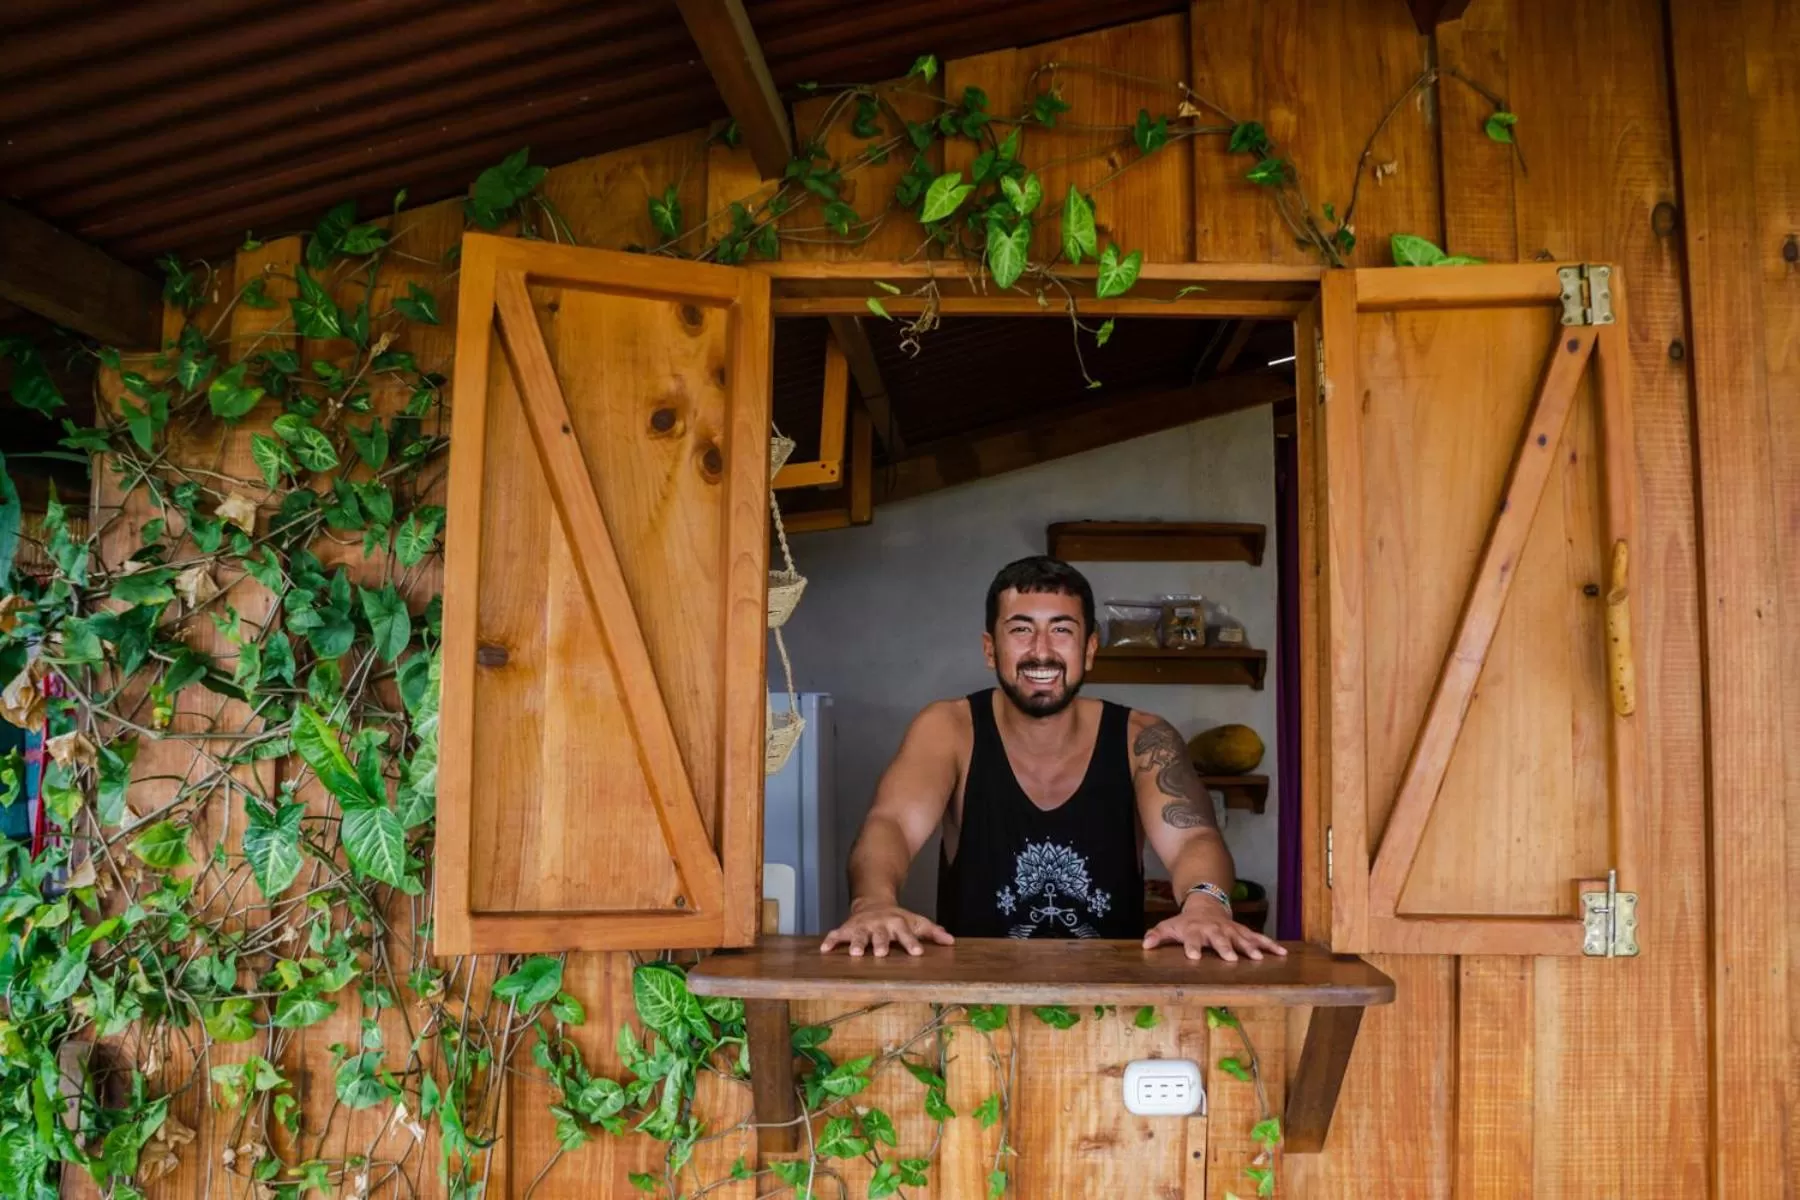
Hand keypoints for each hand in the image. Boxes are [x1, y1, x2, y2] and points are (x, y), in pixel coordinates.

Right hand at [820, 902, 953, 956]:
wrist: (873, 901)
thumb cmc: (898, 918)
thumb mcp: (916, 921)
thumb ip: (932, 932)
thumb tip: (951, 942)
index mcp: (897, 923)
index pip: (907, 934)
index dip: (912, 943)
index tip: (917, 953)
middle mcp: (879, 924)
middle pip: (881, 935)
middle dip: (881, 944)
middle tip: (881, 953)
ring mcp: (863, 926)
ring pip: (860, 935)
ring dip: (857, 943)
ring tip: (856, 953)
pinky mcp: (848, 928)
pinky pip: (837, 934)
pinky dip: (831, 940)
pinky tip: (824, 949)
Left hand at [1142, 900, 1286, 961]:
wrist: (1206, 904)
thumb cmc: (1186, 922)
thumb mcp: (1169, 926)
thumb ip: (1157, 935)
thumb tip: (1145, 945)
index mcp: (1195, 931)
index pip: (1192, 940)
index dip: (1192, 947)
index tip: (1193, 957)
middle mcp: (1215, 930)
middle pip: (1219, 939)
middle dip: (1225, 948)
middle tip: (1231, 958)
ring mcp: (1231, 930)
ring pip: (1242, 938)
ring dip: (1250, 947)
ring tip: (1259, 958)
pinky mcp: (1243, 931)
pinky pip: (1258, 937)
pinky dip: (1270, 944)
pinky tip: (1282, 953)